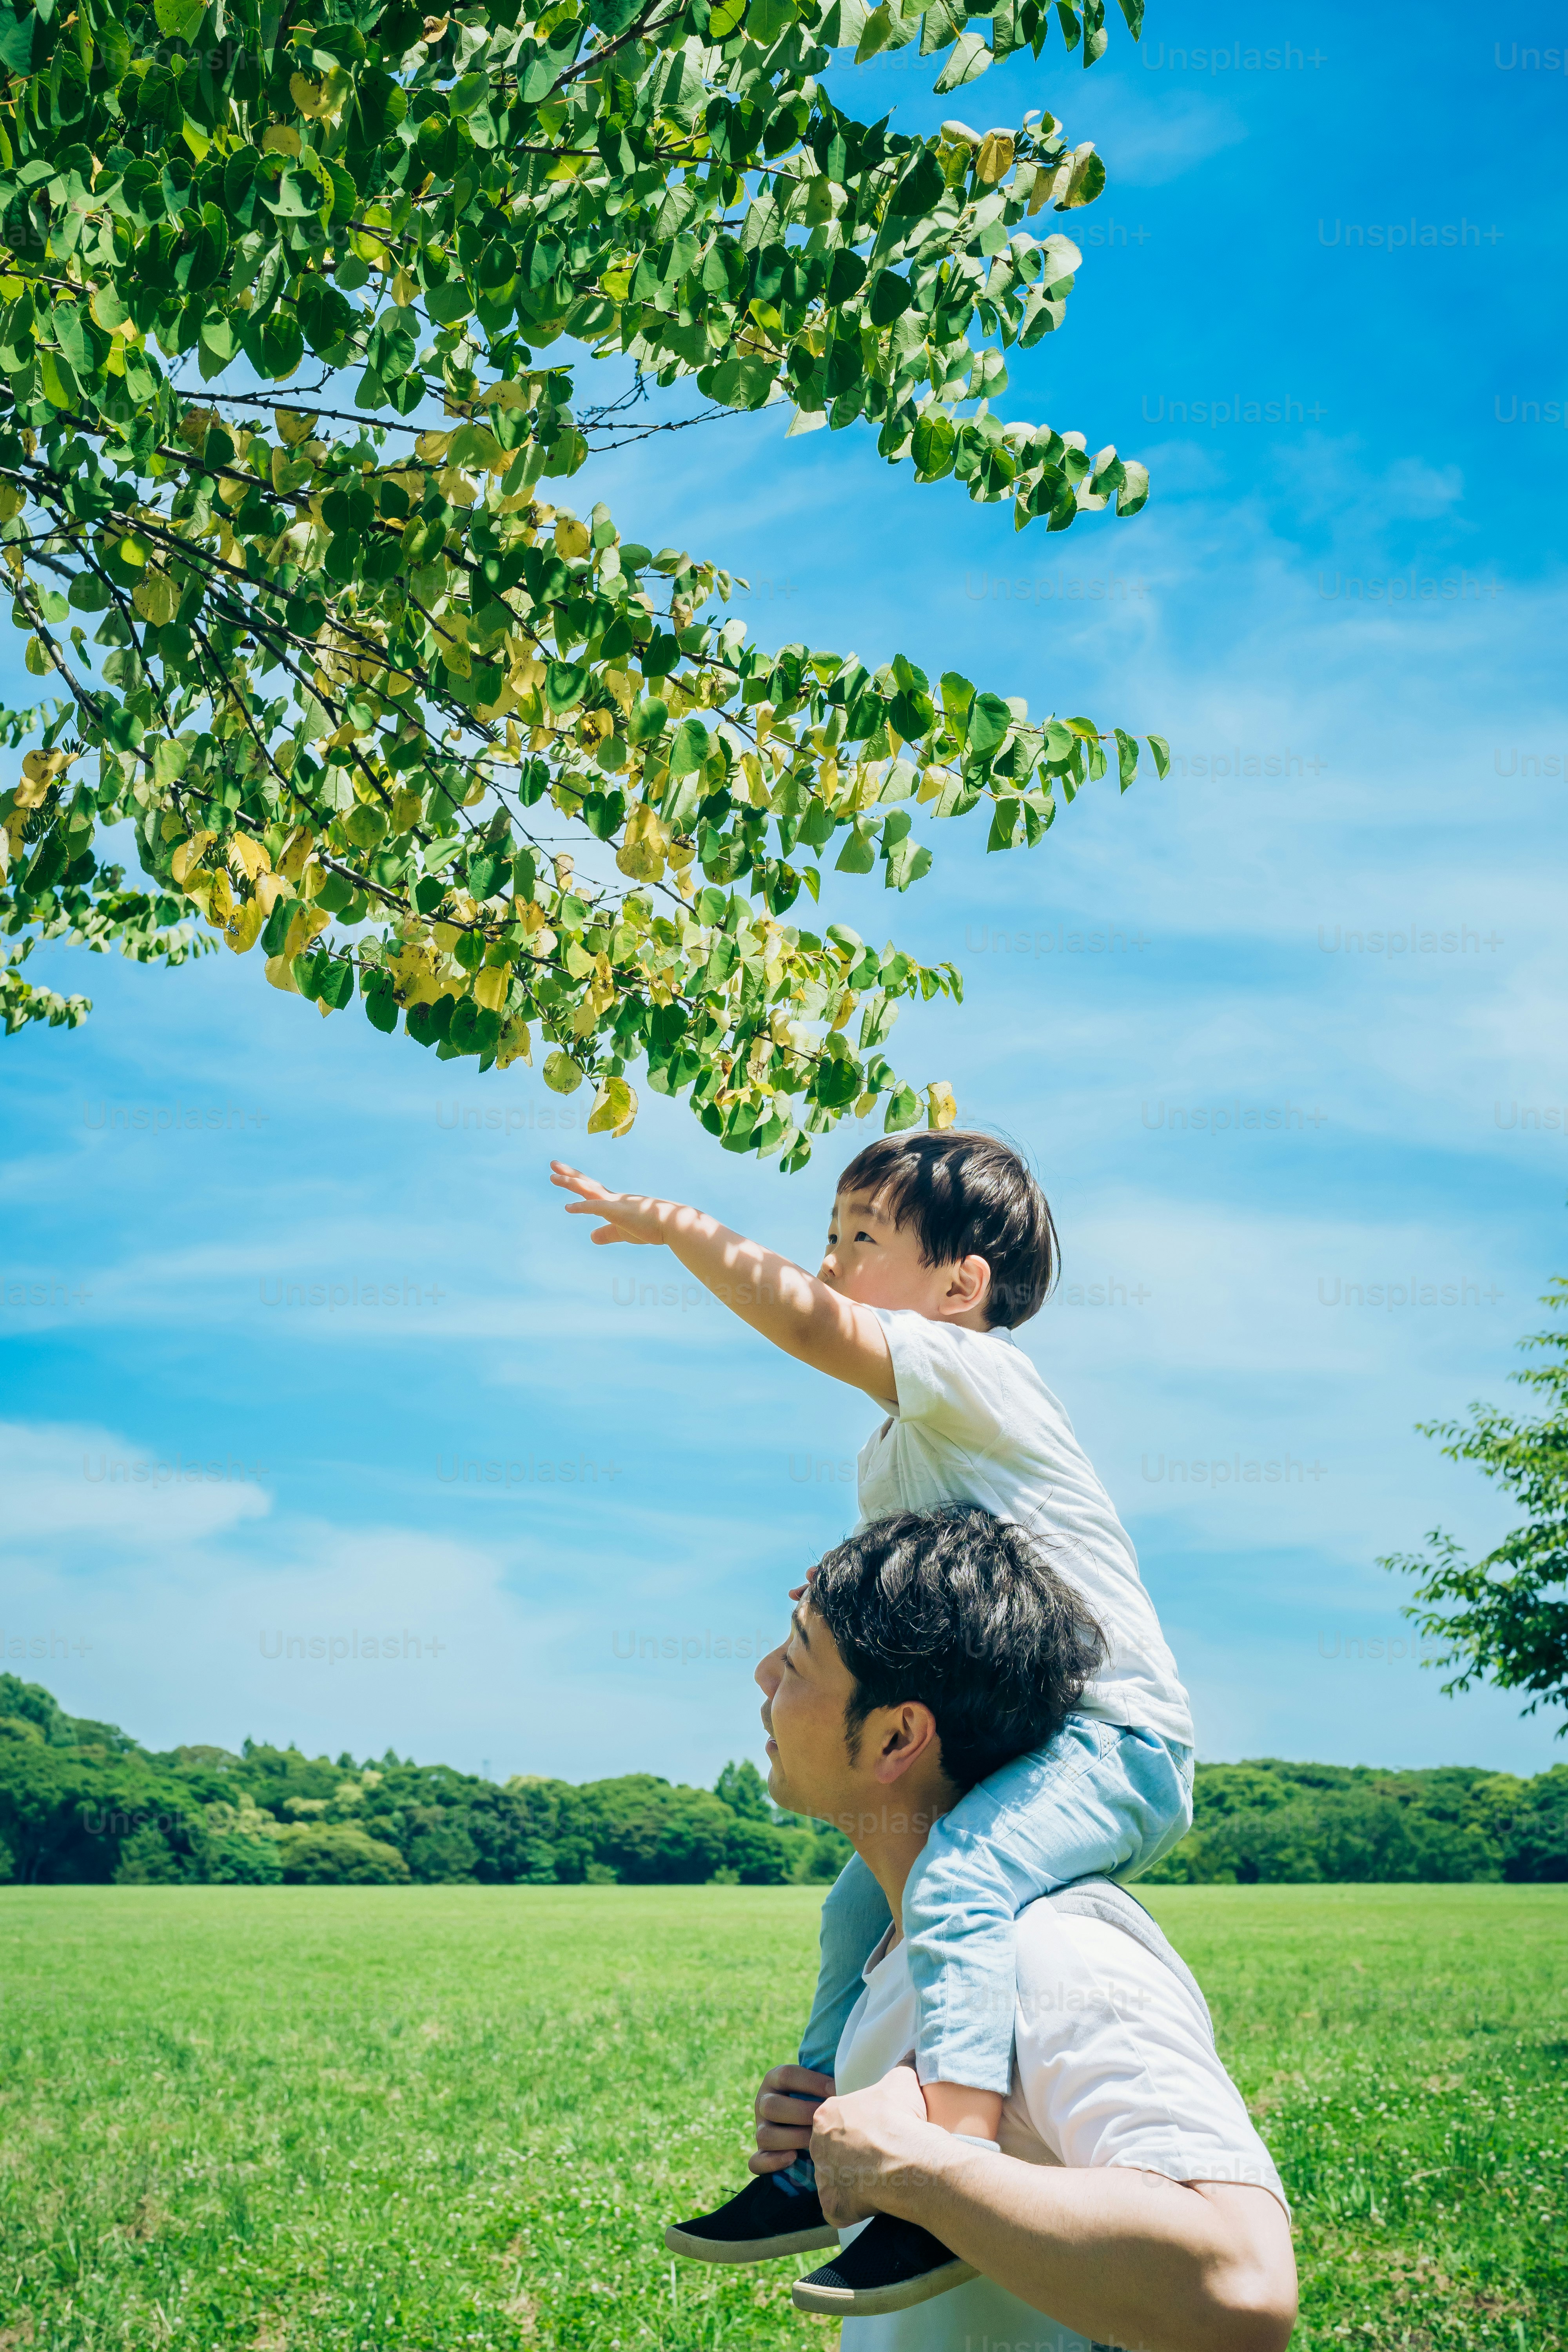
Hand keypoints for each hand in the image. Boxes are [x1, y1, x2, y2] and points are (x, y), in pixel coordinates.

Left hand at [549, 1161, 675, 1245]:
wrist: (673, 1224)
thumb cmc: (652, 1228)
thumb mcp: (623, 1233)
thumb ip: (607, 1233)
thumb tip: (591, 1237)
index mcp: (614, 1203)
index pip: (592, 1190)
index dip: (577, 1182)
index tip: (563, 1174)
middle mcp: (613, 1198)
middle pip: (587, 1183)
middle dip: (569, 1174)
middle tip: (553, 1164)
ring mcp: (615, 1203)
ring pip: (588, 1190)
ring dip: (570, 1183)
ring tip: (552, 1176)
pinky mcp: (618, 1212)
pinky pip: (596, 1208)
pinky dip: (581, 1207)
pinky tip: (567, 1208)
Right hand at [747, 2063, 834, 2175]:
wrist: (809, 2122)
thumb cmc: (819, 2098)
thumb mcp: (818, 2085)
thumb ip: (827, 2082)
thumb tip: (848, 2082)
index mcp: (774, 2080)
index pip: (787, 2075)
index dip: (812, 2082)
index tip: (836, 2089)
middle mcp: (763, 2102)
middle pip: (772, 2106)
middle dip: (803, 2113)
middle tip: (827, 2119)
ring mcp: (760, 2129)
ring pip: (764, 2135)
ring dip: (793, 2139)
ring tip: (816, 2141)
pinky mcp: (760, 2153)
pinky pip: (756, 2162)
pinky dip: (773, 2162)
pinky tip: (793, 2158)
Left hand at [810, 2065, 933, 2226]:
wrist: (907, 2160)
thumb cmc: (901, 2118)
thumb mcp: (902, 2081)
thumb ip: (903, 2066)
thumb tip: (913, 2052)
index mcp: (827, 2114)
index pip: (837, 2121)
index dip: (861, 2129)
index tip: (878, 2133)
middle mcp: (817, 2145)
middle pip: (832, 2151)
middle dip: (853, 2156)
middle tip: (880, 2157)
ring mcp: (823, 2177)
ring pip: (835, 2180)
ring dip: (853, 2182)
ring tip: (880, 2179)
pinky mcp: (831, 2205)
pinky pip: (838, 2208)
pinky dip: (854, 2208)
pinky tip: (875, 2200)